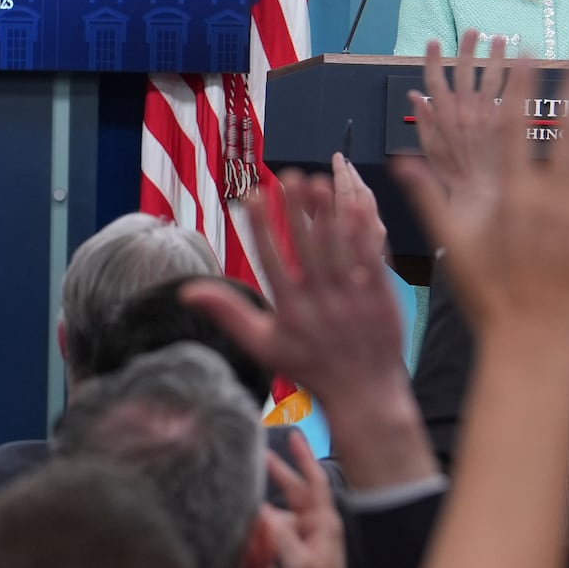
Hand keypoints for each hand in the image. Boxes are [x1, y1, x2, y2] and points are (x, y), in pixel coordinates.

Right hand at [182, 170, 436, 486]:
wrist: (364, 392)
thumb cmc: (308, 367)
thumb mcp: (262, 346)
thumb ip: (227, 313)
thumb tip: (187, 289)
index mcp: (291, 313)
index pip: (272, 262)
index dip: (261, 227)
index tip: (251, 195)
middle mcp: (321, 304)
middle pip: (307, 248)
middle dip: (296, 210)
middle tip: (289, 175)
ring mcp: (353, 300)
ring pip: (339, 248)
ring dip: (328, 212)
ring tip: (318, 180)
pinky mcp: (381, 297)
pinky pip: (370, 258)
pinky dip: (362, 230)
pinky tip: (354, 202)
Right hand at [264, 432, 361, 567]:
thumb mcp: (298, 562)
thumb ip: (279, 534)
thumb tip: (260, 510)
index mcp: (324, 523)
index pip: (315, 481)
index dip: (304, 457)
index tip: (295, 437)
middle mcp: (316, 525)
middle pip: (296, 491)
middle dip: (280, 473)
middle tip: (260, 455)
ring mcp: (306, 537)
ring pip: (283, 512)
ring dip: (267, 506)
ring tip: (246, 497)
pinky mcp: (296, 549)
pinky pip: (278, 529)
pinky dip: (265, 525)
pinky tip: (251, 524)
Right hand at [395, 55, 568, 361]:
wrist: (533, 342)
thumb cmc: (491, 297)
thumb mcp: (454, 245)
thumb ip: (431, 198)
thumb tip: (401, 161)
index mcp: (513, 193)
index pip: (514, 126)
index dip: (521, 86)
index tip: (528, 50)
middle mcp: (553, 195)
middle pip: (568, 123)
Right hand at [412, 30, 508, 235]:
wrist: (490, 215)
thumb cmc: (462, 195)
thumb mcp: (432, 161)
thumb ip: (424, 127)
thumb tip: (415, 97)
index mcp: (442, 125)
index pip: (432, 85)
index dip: (430, 62)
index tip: (432, 43)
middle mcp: (465, 119)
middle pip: (464, 76)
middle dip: (466, 52)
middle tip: (472, 31)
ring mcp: (489, 122)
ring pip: (492, 81)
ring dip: (496, 58)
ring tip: (501, 39)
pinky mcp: (511, 130)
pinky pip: (515, 98)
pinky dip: (519, 80)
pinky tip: (526, 64)